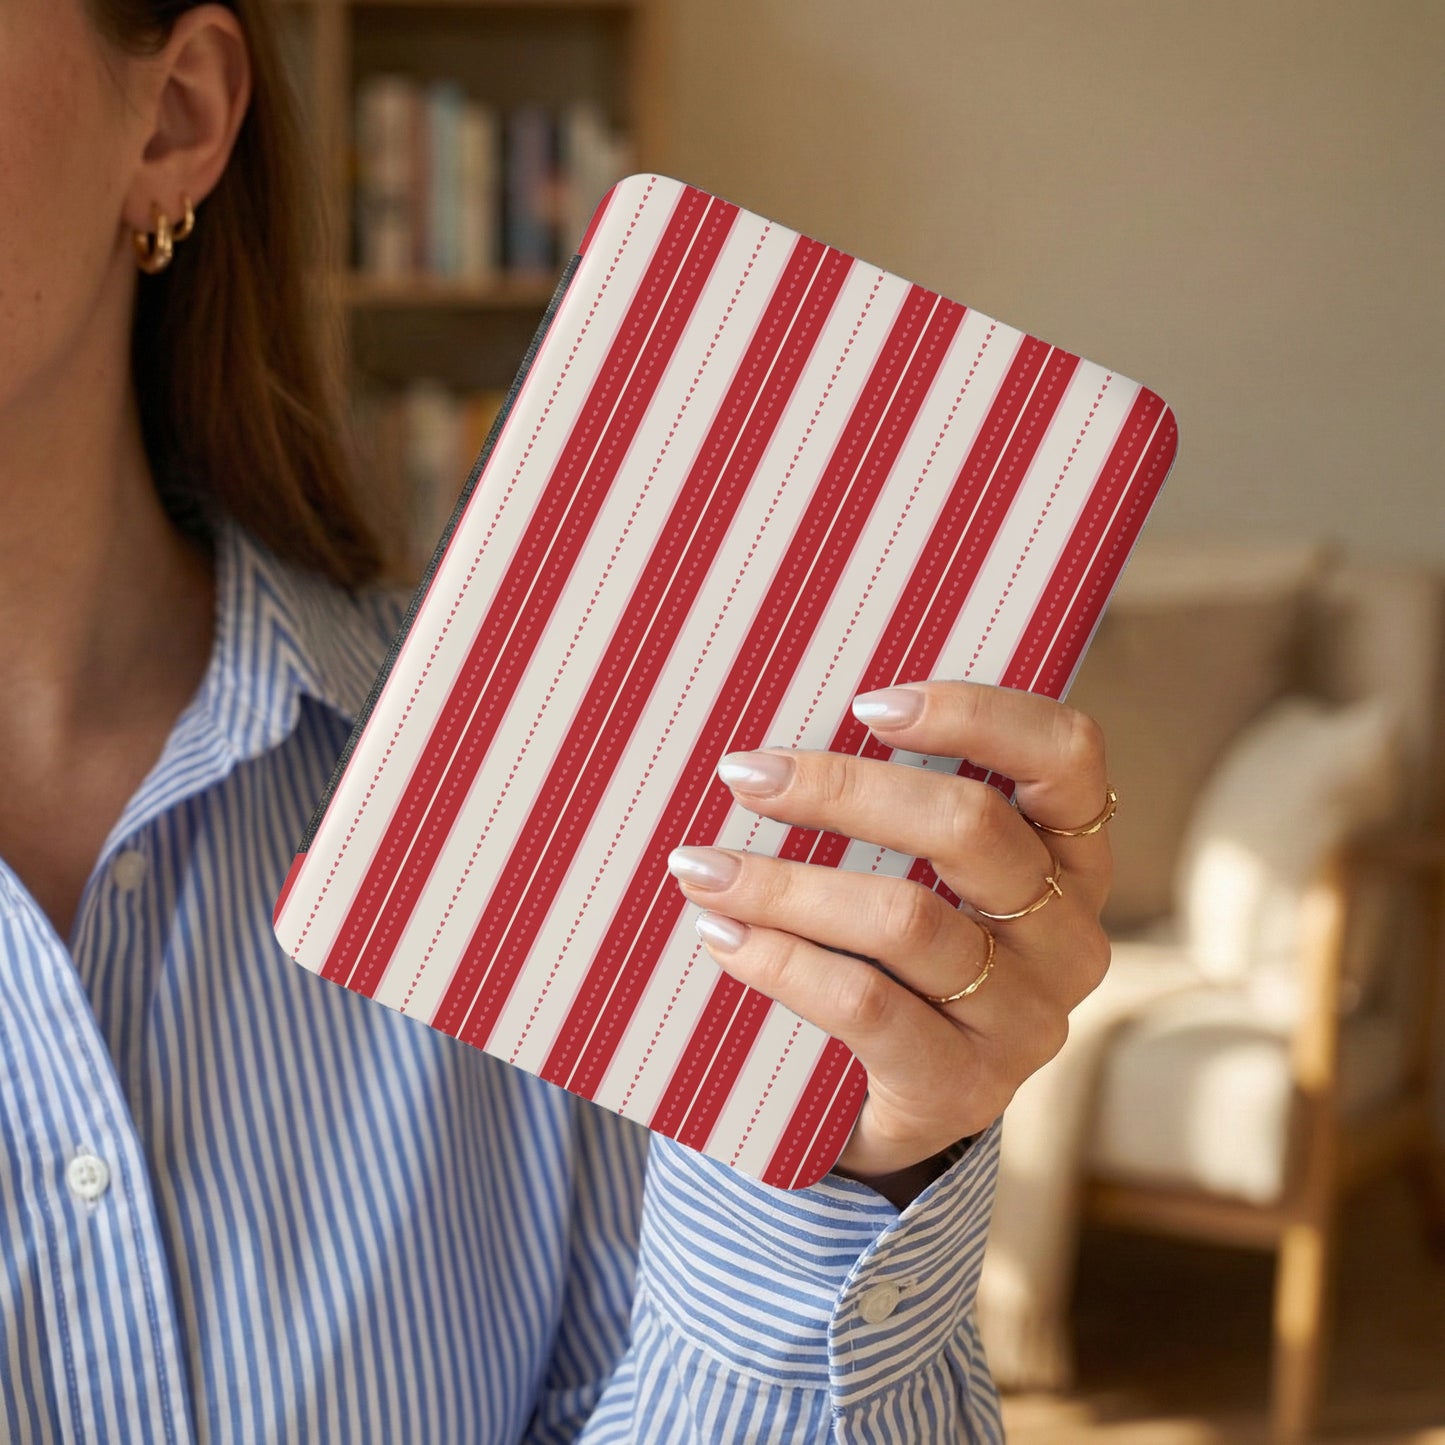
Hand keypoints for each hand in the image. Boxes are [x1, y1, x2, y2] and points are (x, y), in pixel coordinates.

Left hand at [667, 681, 1112, 1205]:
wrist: (892, 1108)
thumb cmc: (895, 959)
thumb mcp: (922, 877)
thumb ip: (894, 812)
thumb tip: (779, 736)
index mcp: (1071, 857)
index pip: (1065, 755)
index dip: (976, 714)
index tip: (866, 703)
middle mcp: (1069, 936)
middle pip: (972, 828)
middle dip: (842, 791)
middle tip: (745, 774)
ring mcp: (1025, 1020)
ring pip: (907, 919)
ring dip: (787, 884)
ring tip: (703, 867)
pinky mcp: (965, 1087)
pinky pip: (866, 1005)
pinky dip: (783, 962)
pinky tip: (723, 937)